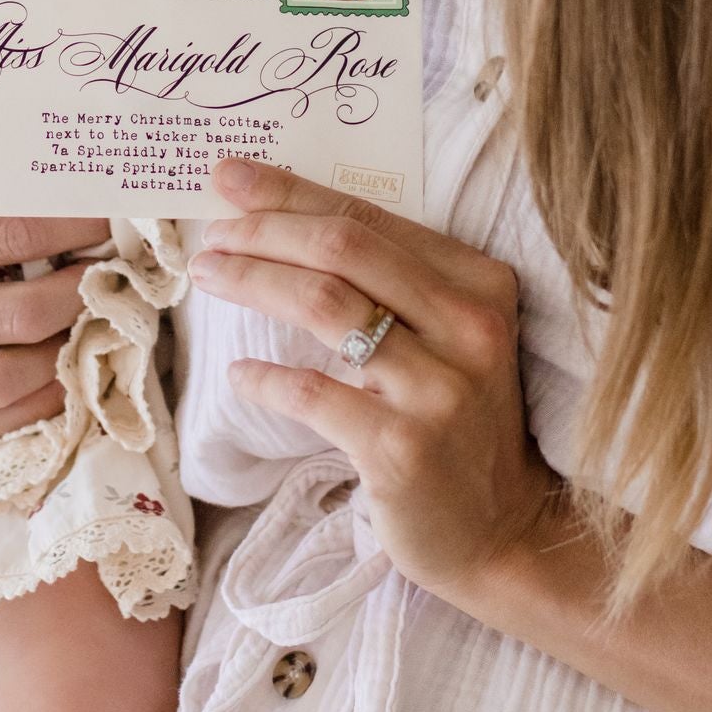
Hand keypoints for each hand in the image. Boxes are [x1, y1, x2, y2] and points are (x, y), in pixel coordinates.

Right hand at [0, 99, 108, 442]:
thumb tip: (8, 126)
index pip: (11, 232)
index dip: (77, 220)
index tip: (115, 207)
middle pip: (27, 313)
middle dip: (91, 285)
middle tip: (122, 261)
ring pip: (13, 380)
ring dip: (72, 347)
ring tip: (101, 310)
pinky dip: (38, 402)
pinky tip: (64, 363)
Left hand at [188, 157, 559, 610]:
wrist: (503, 533)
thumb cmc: (457, 423)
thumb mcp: (446, 339)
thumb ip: (387, 283)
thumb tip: (277, 222)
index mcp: (480, 283)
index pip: (368, 217)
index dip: (290, 192)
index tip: (229, 177)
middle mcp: (470, 327)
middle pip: (342, 248)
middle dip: (263, 230)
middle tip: (209, 234)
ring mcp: (439, 389)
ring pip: (325, 305)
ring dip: (253, 281)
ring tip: (208, 276)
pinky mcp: (403, 449)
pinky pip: (312, 393)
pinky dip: (265, 379)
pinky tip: (241, 375)